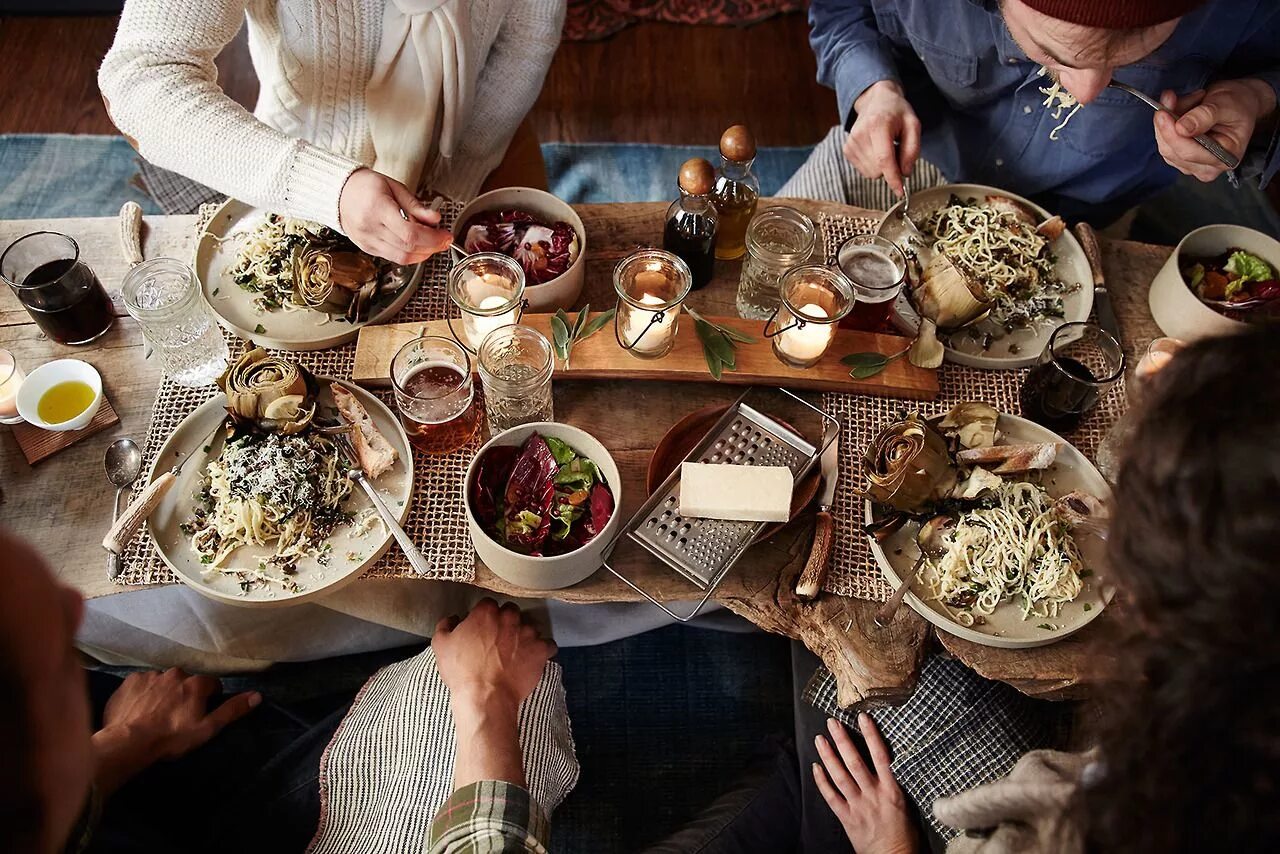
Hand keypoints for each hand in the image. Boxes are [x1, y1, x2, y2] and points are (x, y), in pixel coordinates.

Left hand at [91, 669, 259, 795]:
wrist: (128, 742)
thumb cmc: (171, 738)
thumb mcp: (207, 728)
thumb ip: (232, 710)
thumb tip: (257, 695)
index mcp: (196, 683)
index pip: (211, 685)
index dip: (208, 700)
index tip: (199, 715)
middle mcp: (175, 673)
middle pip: (186, 682)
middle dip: (184, 695)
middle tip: (176, 717)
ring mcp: (151, 675)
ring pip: (163, 682)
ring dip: (163, 693)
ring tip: (155, 715)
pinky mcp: (130, 681)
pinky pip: (142, 684)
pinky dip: (143, 694)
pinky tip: (138, 710)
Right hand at [337, 168, 452, 263]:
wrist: (339, 192)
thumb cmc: (365, 186)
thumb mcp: (395, 187)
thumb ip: (417, 206)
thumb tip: (435, 219)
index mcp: (378, 209)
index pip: (410, 234)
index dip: (433, 239)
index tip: (446, 236)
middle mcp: (370, 228)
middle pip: (408, 249)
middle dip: (432, 247)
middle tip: (444, 240)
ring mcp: (367, 241)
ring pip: (402, 258)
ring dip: (423, 253)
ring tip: (432, 242)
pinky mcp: (367, 248)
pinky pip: (393, 258)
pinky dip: (409, 254)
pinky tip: (416, 245)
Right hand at [433, 598, 555, 713]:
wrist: (485, 696)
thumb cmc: (462, 672)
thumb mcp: (441, 645)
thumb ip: (446, 625)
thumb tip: (453, 619)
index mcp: (486, 612)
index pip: (488, 604)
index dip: (485, 616)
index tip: (483, 628)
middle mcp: (510, 618)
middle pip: (511, 612)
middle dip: (506, 623)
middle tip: (498, 640)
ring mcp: (528, 633)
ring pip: (530, 627)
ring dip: (524, 636)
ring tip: (515, 653)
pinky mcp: (541, 650)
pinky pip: (548, 645)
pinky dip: (543, 650)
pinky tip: (533, 658)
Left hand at [814, 714, 916, 853]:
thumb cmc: (905, 835)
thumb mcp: (907, 805)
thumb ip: (895, 785)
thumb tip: (889, 763)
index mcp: (892, 791)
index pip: (881, 757)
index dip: (871, 736)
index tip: (863, 718)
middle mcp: (873, 795)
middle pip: (855, 762)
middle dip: (842, 741)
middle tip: (832, 723)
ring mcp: (858, 806)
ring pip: (840, 776)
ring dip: (828, 756)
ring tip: (820, 739)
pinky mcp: (847, 818)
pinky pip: (831, 797)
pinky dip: (822, 781)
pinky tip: (815, 767)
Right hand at [846, 80, 920, 195]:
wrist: (875, 100)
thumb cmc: (896, 112)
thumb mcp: (913, 125)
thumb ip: (912, 150)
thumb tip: (905, 173)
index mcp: (877, 126)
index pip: (884, 159)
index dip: (893, 178)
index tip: (900, 192)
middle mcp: (860, 135)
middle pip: (878, 170)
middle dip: (891, 167)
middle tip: (897, 150)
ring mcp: (851, 143)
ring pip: (871, 173)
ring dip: (882, 166)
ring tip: (885, 147)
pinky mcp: (847, 150)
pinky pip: (865, 171)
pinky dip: (874, 165)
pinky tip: (876, 150)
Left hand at [1154, 79, 1276, 181]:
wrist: (1237, 104)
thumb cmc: (1238, 105)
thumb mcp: (1226, 104)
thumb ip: (1205, 115)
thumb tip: (1181, 127)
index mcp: (1225, 157)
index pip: (1189, 153)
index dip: (1172, 133)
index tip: (1162, 112)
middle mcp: (1207, 167)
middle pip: (1172, 151)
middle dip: (1168, 122)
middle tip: (1171, 97)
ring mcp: (1191, 164)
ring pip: (1165, 145)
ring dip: (1169, 119)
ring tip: (1189, 100)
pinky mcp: (1179, 157)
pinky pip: (1163, 141)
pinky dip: (1167, 122)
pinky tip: (1181, 108)